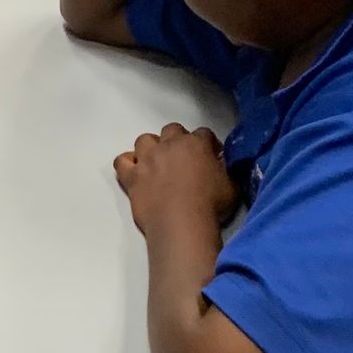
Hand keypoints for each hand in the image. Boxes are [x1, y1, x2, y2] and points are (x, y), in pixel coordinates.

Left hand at [113, 124, 239, 235]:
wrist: (181, 223)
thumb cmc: (211, 205)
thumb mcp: (232, 185)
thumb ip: (226, 170)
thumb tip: (221, 164)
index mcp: (196, 144)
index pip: (204, 133)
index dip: (208, 144)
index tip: (212, 156)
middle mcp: (169, 145)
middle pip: (171, 130)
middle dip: (178, 140)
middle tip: (183, 158)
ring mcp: (147, 159)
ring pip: (144, 140)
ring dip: (151, 147)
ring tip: (157, 162)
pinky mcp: (131, 177)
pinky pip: (121, 162)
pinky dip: (127, 163)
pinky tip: (134, 171)